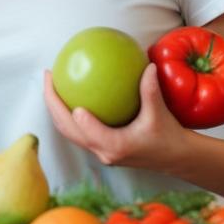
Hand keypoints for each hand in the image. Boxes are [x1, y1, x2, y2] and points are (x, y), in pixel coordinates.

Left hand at [43, 63, 188, 170]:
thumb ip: (150, 90)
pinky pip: (79, 131)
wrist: (174, 158)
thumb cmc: (168, 137)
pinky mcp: (103, 148)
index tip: (60, 88)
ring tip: (52, 84)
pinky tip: (72, 94)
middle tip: (48, 77)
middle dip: (53, 105)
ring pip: (70, 132)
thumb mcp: (160, 113)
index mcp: (114, 145)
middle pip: (68, 130)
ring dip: (57, 110)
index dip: (69, 112)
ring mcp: (101, 152)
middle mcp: (103, 152)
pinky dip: (70, 114)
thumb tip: (146, 65)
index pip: (84, 129)